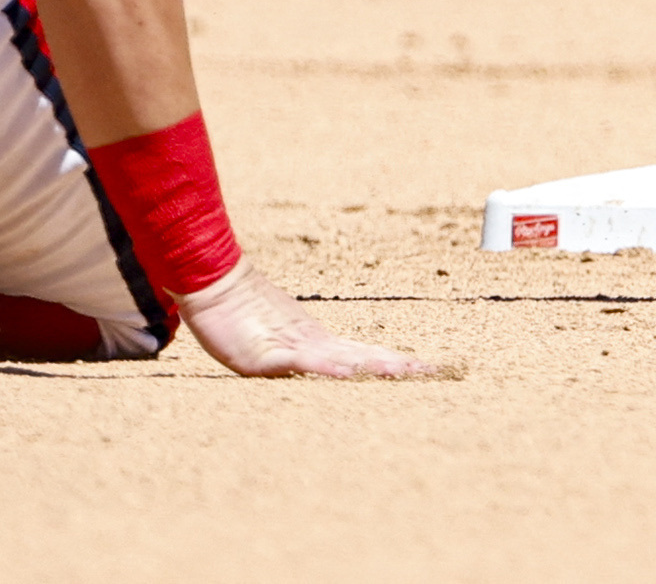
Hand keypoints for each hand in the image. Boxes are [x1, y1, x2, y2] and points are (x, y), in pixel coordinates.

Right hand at [173, 261, 440, 379]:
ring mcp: (296, 346)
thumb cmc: (241, 315)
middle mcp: (317, 344)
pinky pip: (303, 363)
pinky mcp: (269, 354)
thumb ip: (299, 354)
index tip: (433, 369)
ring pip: (345, 359)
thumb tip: (328, 364)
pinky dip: (329, 369)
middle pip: (367, 357)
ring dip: (377, 366)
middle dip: (402, 366)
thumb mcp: (275, 345)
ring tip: (410, 372)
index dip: (399, 364)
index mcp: (322, 345)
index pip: (369, 356)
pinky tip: (348, 373)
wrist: (214, 282)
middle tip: (440, 370)